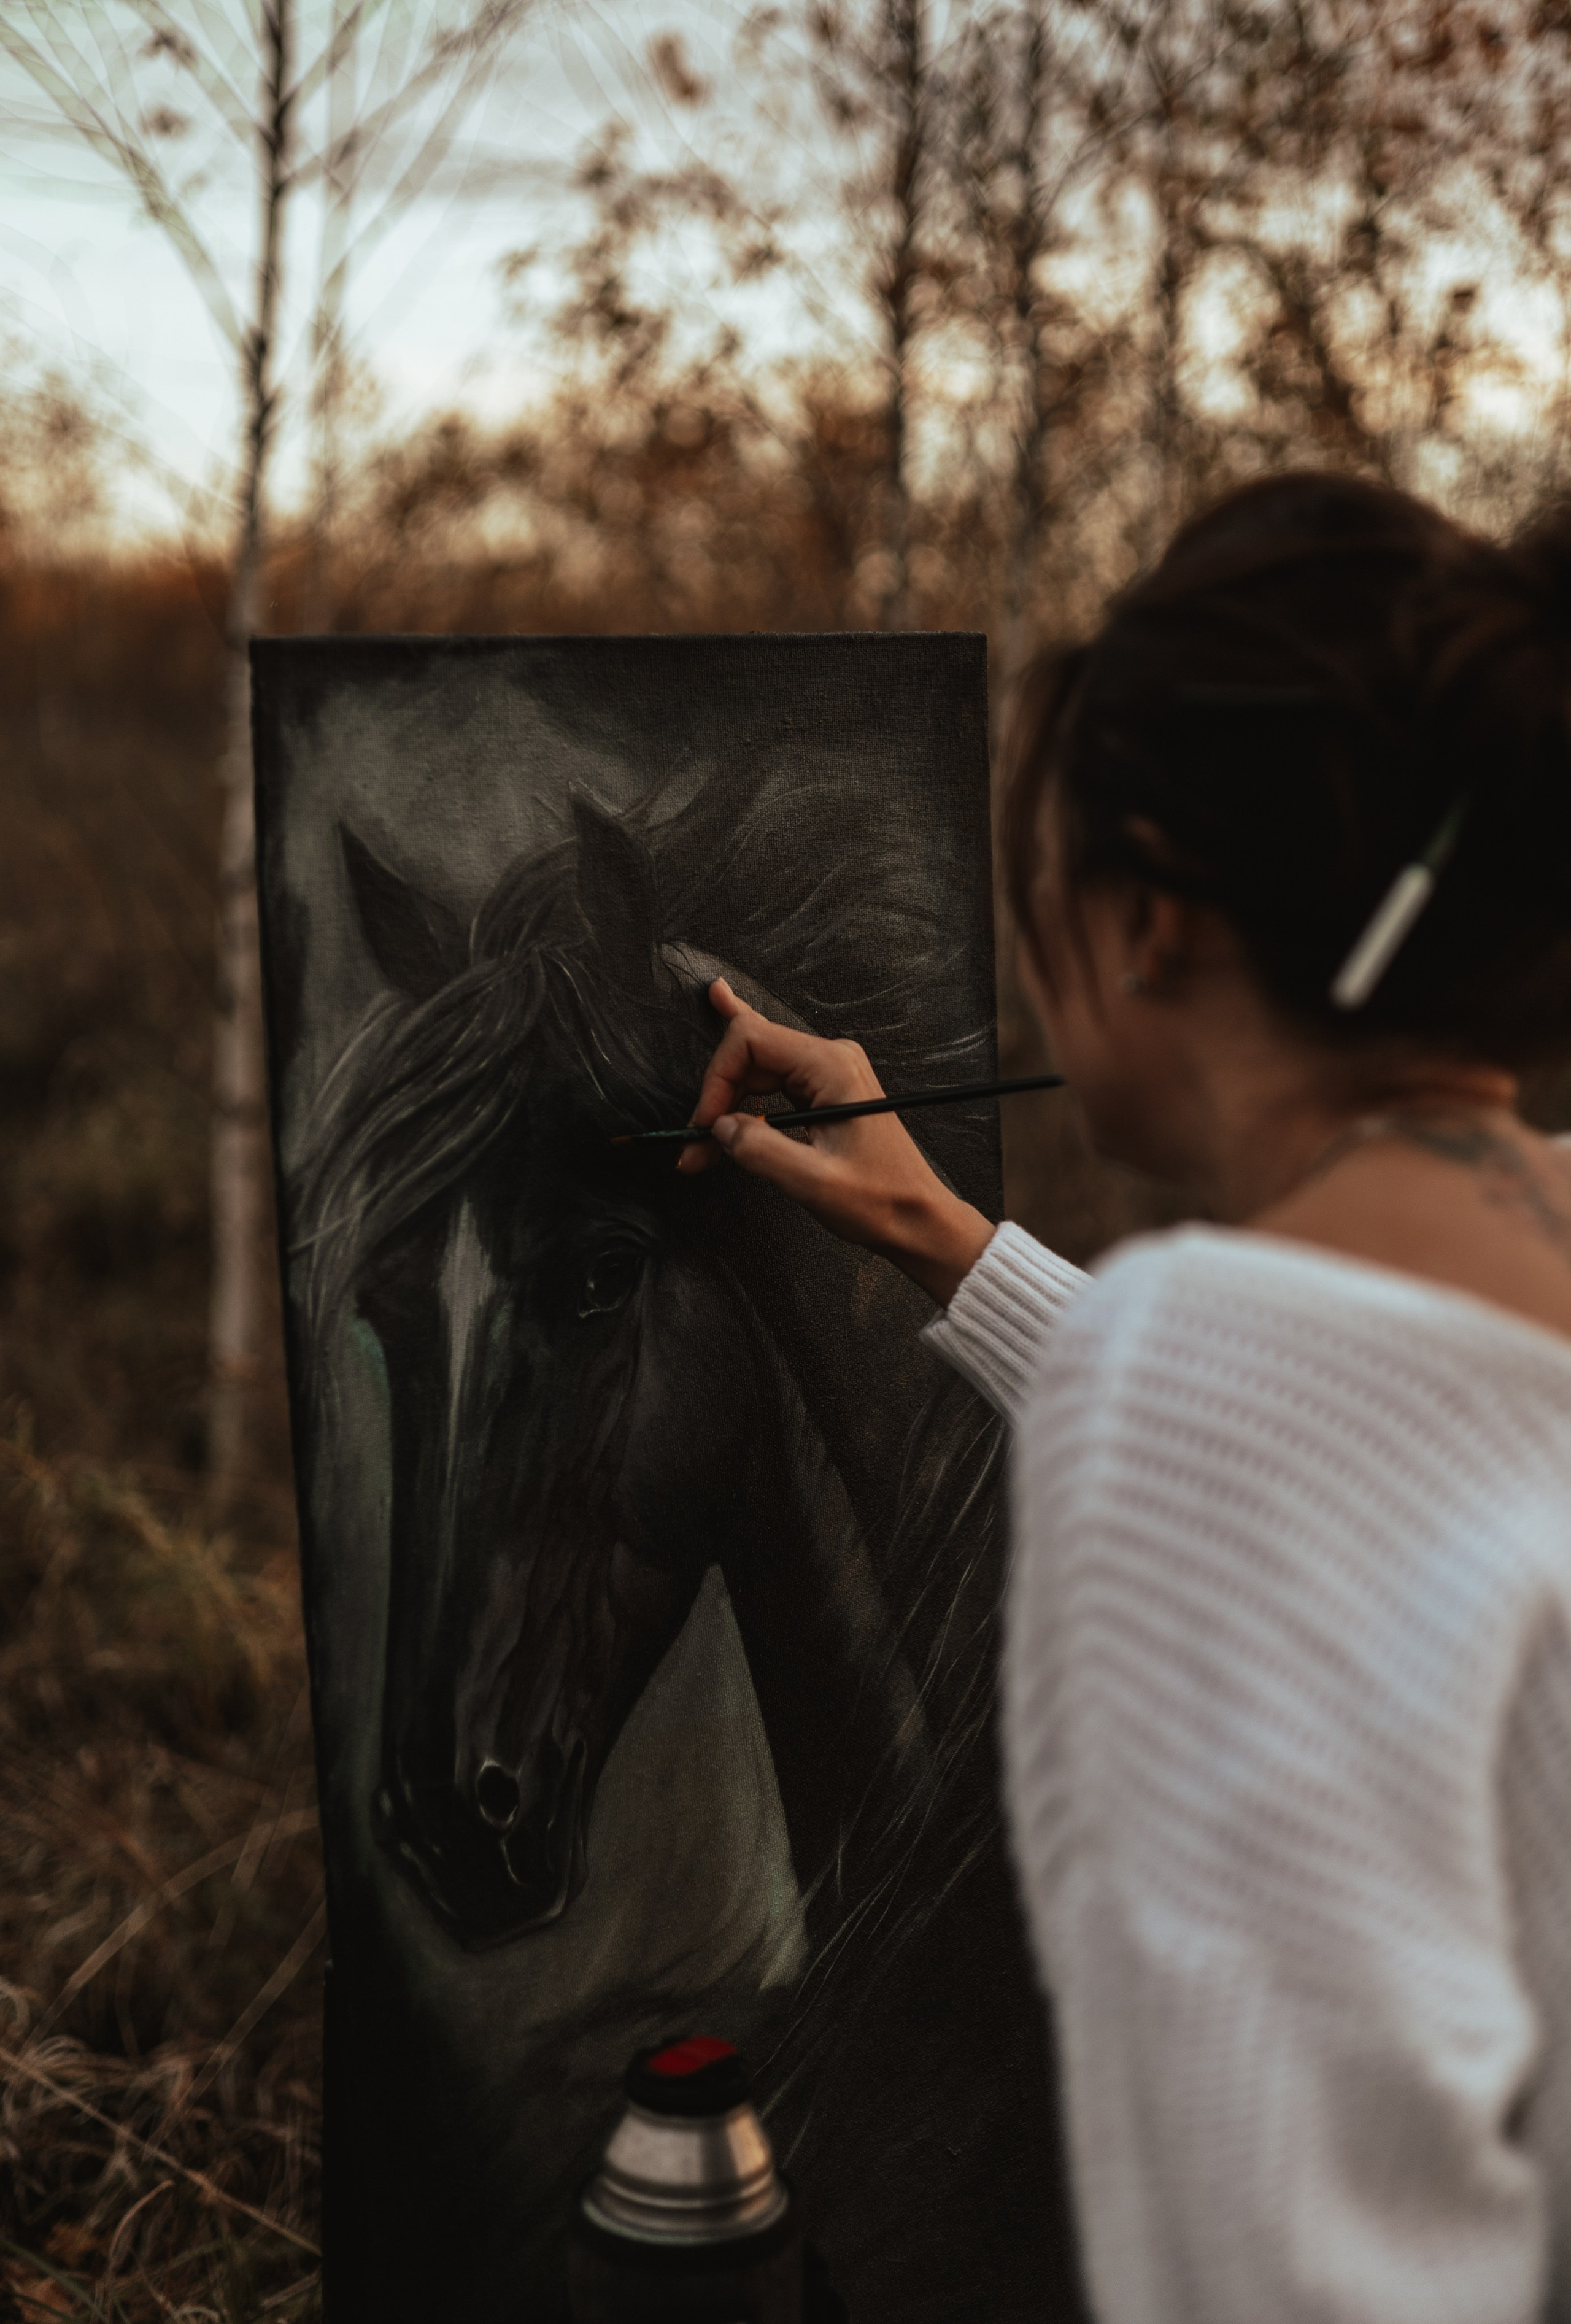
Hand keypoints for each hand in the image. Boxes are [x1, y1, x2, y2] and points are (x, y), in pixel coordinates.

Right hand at [677, 980, 994, 1306]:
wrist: (918, 1218)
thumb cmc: (880, 1201)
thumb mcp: (812, 1180)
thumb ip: (759, 1149)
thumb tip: (718, 1129)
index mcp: (832, 1066)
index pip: (751, 1040)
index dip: (717, 1080)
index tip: (705, 1127)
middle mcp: (832, 1059)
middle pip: (751, 1052)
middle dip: (716, 1098)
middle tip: (693, 1146)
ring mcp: (830, 1073)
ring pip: (757, 1070)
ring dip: (725, 1105)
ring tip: (699, 1145)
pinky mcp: (826, 1092)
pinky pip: (774, 1080)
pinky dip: (743, 1090)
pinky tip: (724, 1027)